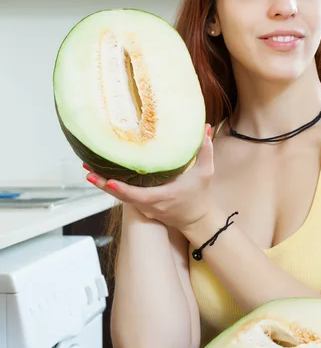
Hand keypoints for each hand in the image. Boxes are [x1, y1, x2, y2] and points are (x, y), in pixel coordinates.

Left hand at [83, 124, 214, 231]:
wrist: (197, 220)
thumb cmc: (200, 196)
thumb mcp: (205, 173)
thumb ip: (205, 151)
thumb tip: (206, 128)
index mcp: (162, 197)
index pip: (137, 195)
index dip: (121, 188)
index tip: (107, 180)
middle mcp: (149, 205)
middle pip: (121, 196)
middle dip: (103, 183)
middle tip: (88, 170)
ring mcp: (144, 209)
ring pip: (120, 197)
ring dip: (105, 184)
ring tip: (90, 170)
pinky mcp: (142, 208)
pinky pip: (125, 197)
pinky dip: (113, 187)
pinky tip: (103, 176)